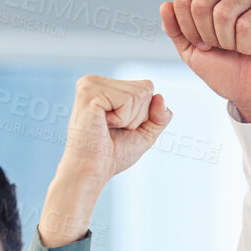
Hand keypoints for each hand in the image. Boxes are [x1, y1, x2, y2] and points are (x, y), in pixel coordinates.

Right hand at [38, 76, 172, 246]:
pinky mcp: (90, 91)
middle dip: (137, 116)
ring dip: (129, 119)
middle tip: (113, 130)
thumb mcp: (144, 133)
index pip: (146, 87)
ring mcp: (90, 83)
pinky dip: (122, 118)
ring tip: (107, 128)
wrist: (91, 170)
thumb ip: (159, 116)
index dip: (143, 115)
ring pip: (139, 93)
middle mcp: (95, 80)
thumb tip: (160, 96)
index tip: (120, 128)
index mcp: (104, 86)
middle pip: (145, 88)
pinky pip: (128, 99)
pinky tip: (103, 125)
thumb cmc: (112, 155)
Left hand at [161, 0, 250, 121]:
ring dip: (230, 43)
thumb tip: (165, 5)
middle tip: (226, 48)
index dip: (190, 31)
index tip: (207, 46)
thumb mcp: (193, 52)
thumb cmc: (229, 72)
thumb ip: (176, 29)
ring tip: (243, 49)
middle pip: (201, 5)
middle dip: (209, 37)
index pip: (185, 0)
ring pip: (224, 13)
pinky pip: (247, 24)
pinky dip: (248, 46)